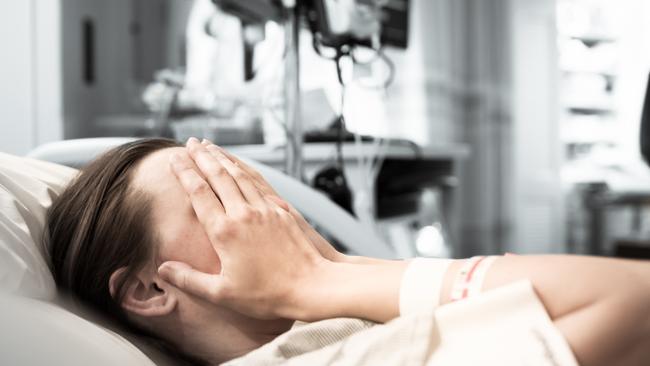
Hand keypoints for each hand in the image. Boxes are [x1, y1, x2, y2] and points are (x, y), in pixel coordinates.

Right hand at [158, 139, 330, 319]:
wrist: (311, 286)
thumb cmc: (266, 295)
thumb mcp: (222, 294)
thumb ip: (189, 279)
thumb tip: (163, 269)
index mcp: (224, 231)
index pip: (198, 193)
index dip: (184, 173)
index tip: (173, 159)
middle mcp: (243, 213)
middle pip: (218, 176)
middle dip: (201, 157)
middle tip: (189, 143)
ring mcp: (265, 209)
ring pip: (239, 175)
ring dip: (222, 158)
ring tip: (210, 146)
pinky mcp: (281, 210)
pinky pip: (259, 182)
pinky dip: (245, 169)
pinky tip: (240, 165)